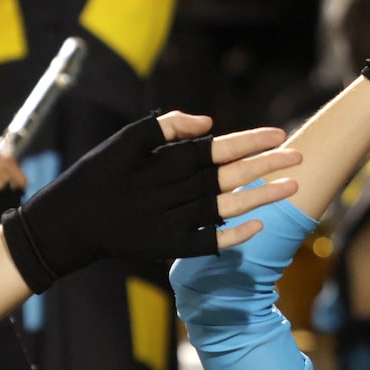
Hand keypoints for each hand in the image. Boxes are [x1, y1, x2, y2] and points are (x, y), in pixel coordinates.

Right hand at [2, 111, 300, 293]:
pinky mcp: (169, 246)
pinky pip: (209, 242)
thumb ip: (165, 126)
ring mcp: (174, 222)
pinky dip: (233, 236)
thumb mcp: (124, 140)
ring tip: (292, 186)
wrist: (70, 223)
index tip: (278, 133)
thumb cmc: (95, 176)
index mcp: (165, 163)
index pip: (217, 149)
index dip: (249, 141)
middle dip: (267, 165)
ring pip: (227, 207)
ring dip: (261, 197)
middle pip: (229, 176)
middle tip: (299, 155)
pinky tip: (259, 226)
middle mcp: (174, 192)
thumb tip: (209, 123)